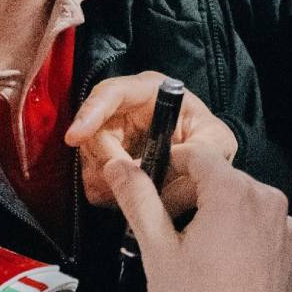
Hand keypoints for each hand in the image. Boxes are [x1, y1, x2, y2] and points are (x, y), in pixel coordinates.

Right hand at [65, 71, 237, 218]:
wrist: (207, 168)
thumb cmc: (212, 145)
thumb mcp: (217, 143)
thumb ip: (196, 152)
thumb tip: (156, 164)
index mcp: (153, 92)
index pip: (112, 93)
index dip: (92, 112)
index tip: (74, 137)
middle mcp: (126, 109)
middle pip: (93, 133)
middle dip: (108, 162)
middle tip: (126, 185)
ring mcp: (112, 136)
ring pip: (91, 161)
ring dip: (113, 183)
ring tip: (143, 195)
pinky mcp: (107, 163)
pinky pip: (95, 182)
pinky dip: (111, 195)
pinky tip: (135, 199)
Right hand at [107, 145, 291, 291]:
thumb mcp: (158, 252)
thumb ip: (139, 200)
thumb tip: (119, 166)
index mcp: (234, 192)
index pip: (198, 153)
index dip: (169, 162)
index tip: (151, 181)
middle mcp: (267, 200)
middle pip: (221, 177)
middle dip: (190, 191)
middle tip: (163, 221)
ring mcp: (285, 225)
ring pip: (242, 201)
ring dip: (215, 212)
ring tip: (191, 248)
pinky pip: (260, 226)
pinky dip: (239, 233)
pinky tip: (221, 265)